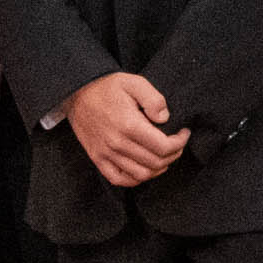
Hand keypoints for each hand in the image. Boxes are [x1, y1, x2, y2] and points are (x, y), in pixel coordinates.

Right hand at [61, 70, 184, 185]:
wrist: (78, 92)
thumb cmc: (108, 87)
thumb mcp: (134, 82)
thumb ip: (154, 99)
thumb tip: (164, 119)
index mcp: (129, 125)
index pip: (163, 147)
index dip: (180, 143)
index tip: (184, 133)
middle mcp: (117, 143)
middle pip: (155, 163)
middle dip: (173, 155)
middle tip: (177, 144)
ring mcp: (106, 154)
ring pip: (141, 175)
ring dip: (158, 169)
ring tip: (164, 156)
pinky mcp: (97, 158)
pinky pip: (119, 179)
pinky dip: (136, 179)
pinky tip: (145, 168)